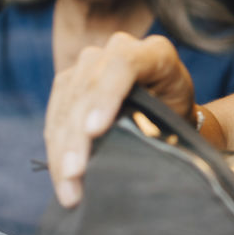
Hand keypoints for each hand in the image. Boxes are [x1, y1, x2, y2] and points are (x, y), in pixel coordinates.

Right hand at [44, 32, 194, 206]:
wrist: (167, 107)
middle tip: (74, 174)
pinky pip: (56, 114)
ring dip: (62, 149)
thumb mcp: (177, 115)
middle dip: (78, 136)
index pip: (123, 65)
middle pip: (88, 88)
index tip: (94, 131)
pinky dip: (57, 147)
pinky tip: (60, 175)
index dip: (106, 96)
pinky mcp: (70, 81)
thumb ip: (156, 123)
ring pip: (67, 104)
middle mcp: (119, 48)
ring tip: (67, 187)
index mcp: (155, 52)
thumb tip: (134, 149)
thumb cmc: (176, 113)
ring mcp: (91, 62)